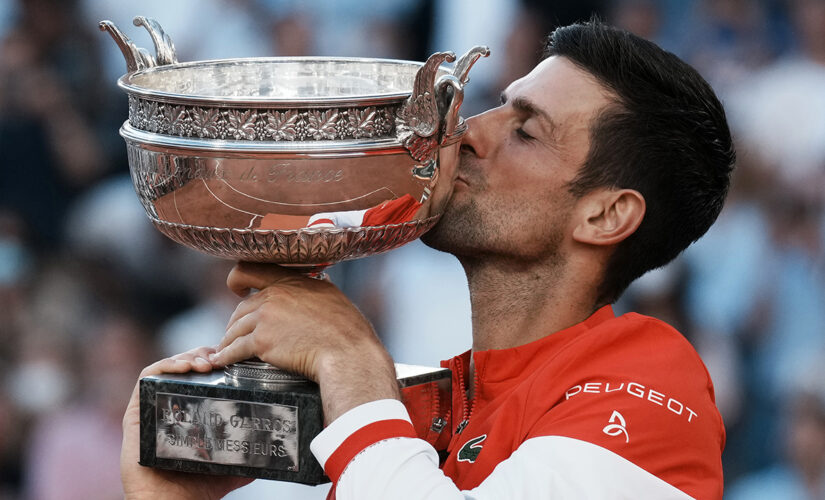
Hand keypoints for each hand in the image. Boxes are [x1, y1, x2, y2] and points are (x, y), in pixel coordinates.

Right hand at [121, 347, 251, 499]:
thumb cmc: (196, 487)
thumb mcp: (230, 463)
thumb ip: (248, 451)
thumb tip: (272, 442)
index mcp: (190, 413)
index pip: (201, 376)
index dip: (216, 361)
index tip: (233, 358)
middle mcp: (169, 407)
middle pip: (185, 367)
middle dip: (203, 355)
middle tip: (221, 357)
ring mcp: (151, 408)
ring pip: (166, 368)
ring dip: (187, 357)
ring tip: (207, 362)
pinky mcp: (134, 414)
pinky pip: (145, 380)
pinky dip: (164, 366)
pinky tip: (184, 367)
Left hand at [212, 262, 399, 422]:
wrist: (347, 352)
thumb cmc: (347, 329)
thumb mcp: (332, 295)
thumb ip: (316, 288)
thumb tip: (319, 281)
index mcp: (291, 281)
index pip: (251, 269)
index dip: (238, 279)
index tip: (237, 289)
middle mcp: (274, 295)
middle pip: (241, 307)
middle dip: (236, 322)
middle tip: (236, 333)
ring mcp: (266, 318)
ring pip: (235, 328)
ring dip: (229, 340)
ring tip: (226, 350)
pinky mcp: (261, 342)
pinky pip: (235, 349)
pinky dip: (226, 356)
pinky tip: (222, 361)